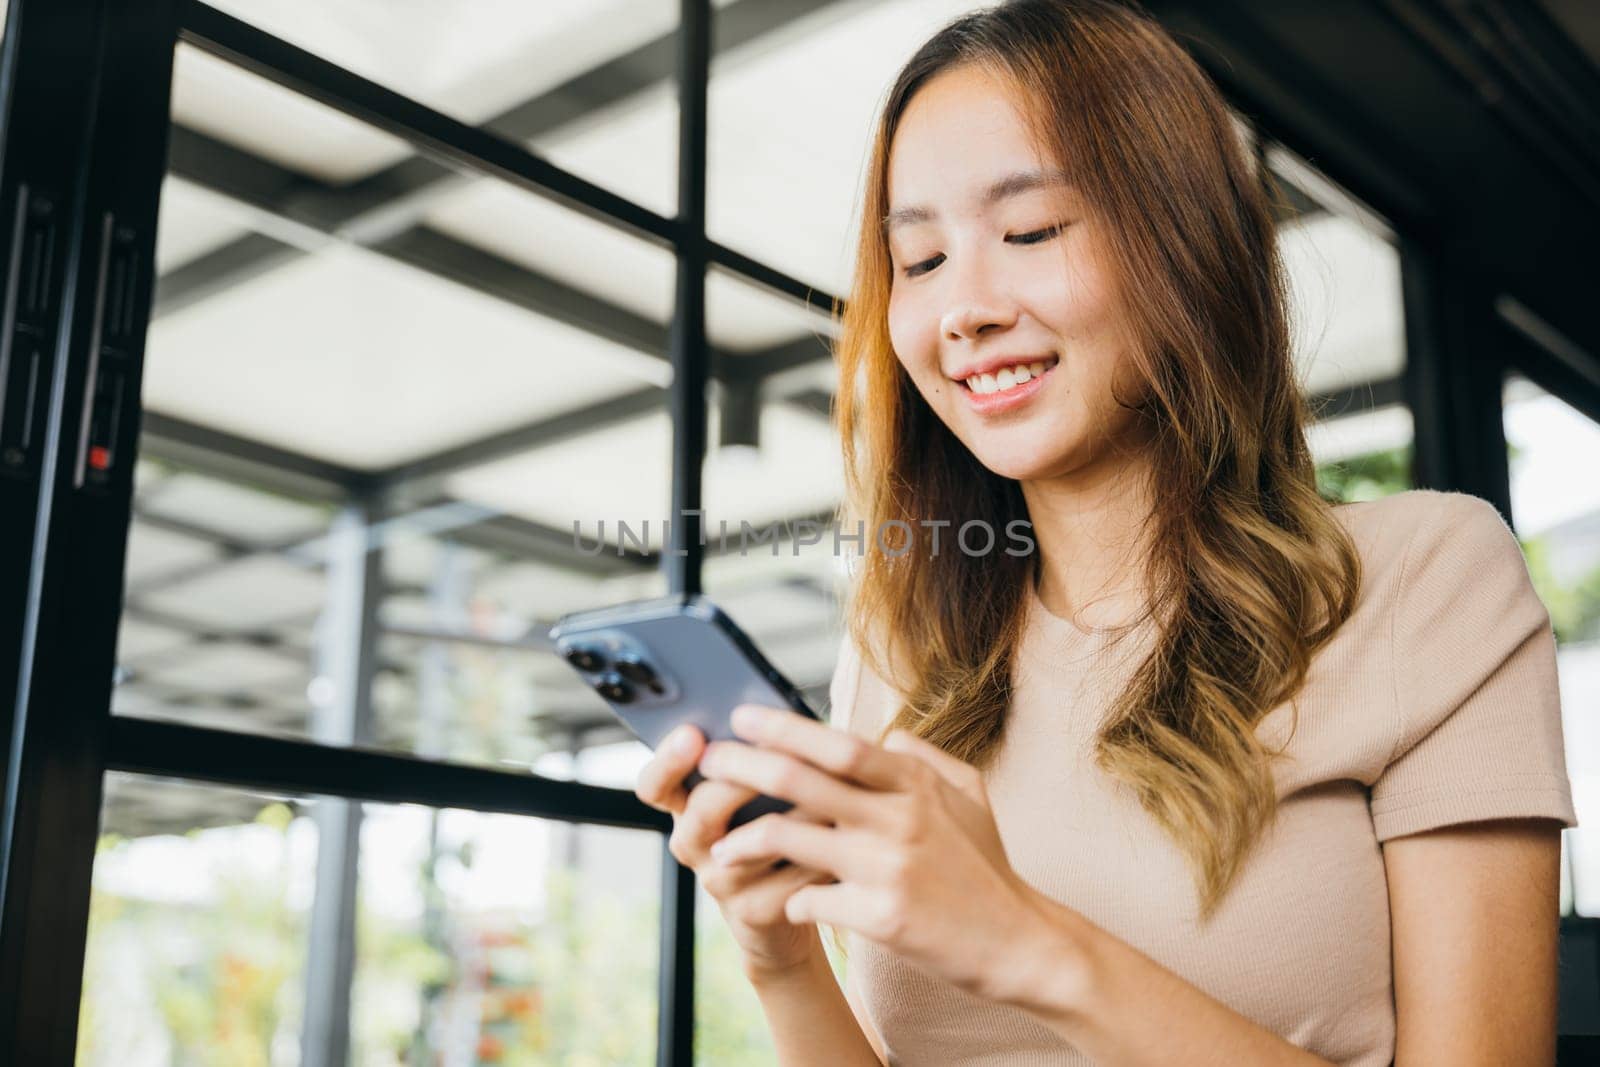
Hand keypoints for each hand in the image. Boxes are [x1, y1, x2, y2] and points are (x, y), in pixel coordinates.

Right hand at [634, 721, 837, 977]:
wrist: (782, 907)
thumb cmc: (773, 825)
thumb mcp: (753, 791)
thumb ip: (754, 758)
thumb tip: (775, 715)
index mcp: (685, 806)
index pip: (654, 784)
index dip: (667, 760)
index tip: (692, 733)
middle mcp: (693, 844)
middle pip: (702, 811)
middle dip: (741, 779)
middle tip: (774, 756)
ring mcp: (720, 881)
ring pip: (751, 845)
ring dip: (794, 814)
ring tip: (827, 790)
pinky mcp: (753, 911)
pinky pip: (787, 880)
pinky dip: (818, 854)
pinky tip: (843, 836)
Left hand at [695, 703, 1075, 1004]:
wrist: (1018, 942)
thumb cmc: (985, 866)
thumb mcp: (968, 795)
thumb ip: (923, 759)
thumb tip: (885, 735)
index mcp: (914, 784)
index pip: (838, 744)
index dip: (784, 728)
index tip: (743, 717)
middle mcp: (899, 818)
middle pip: (801, 781)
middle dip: (744, 767)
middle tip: (709, 762)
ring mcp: (888, 868)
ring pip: (791, 839)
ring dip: (745, 840)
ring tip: (719, 847)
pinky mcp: (881, 917)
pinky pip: (808, 900)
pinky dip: (787, 899)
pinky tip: (778, 901)